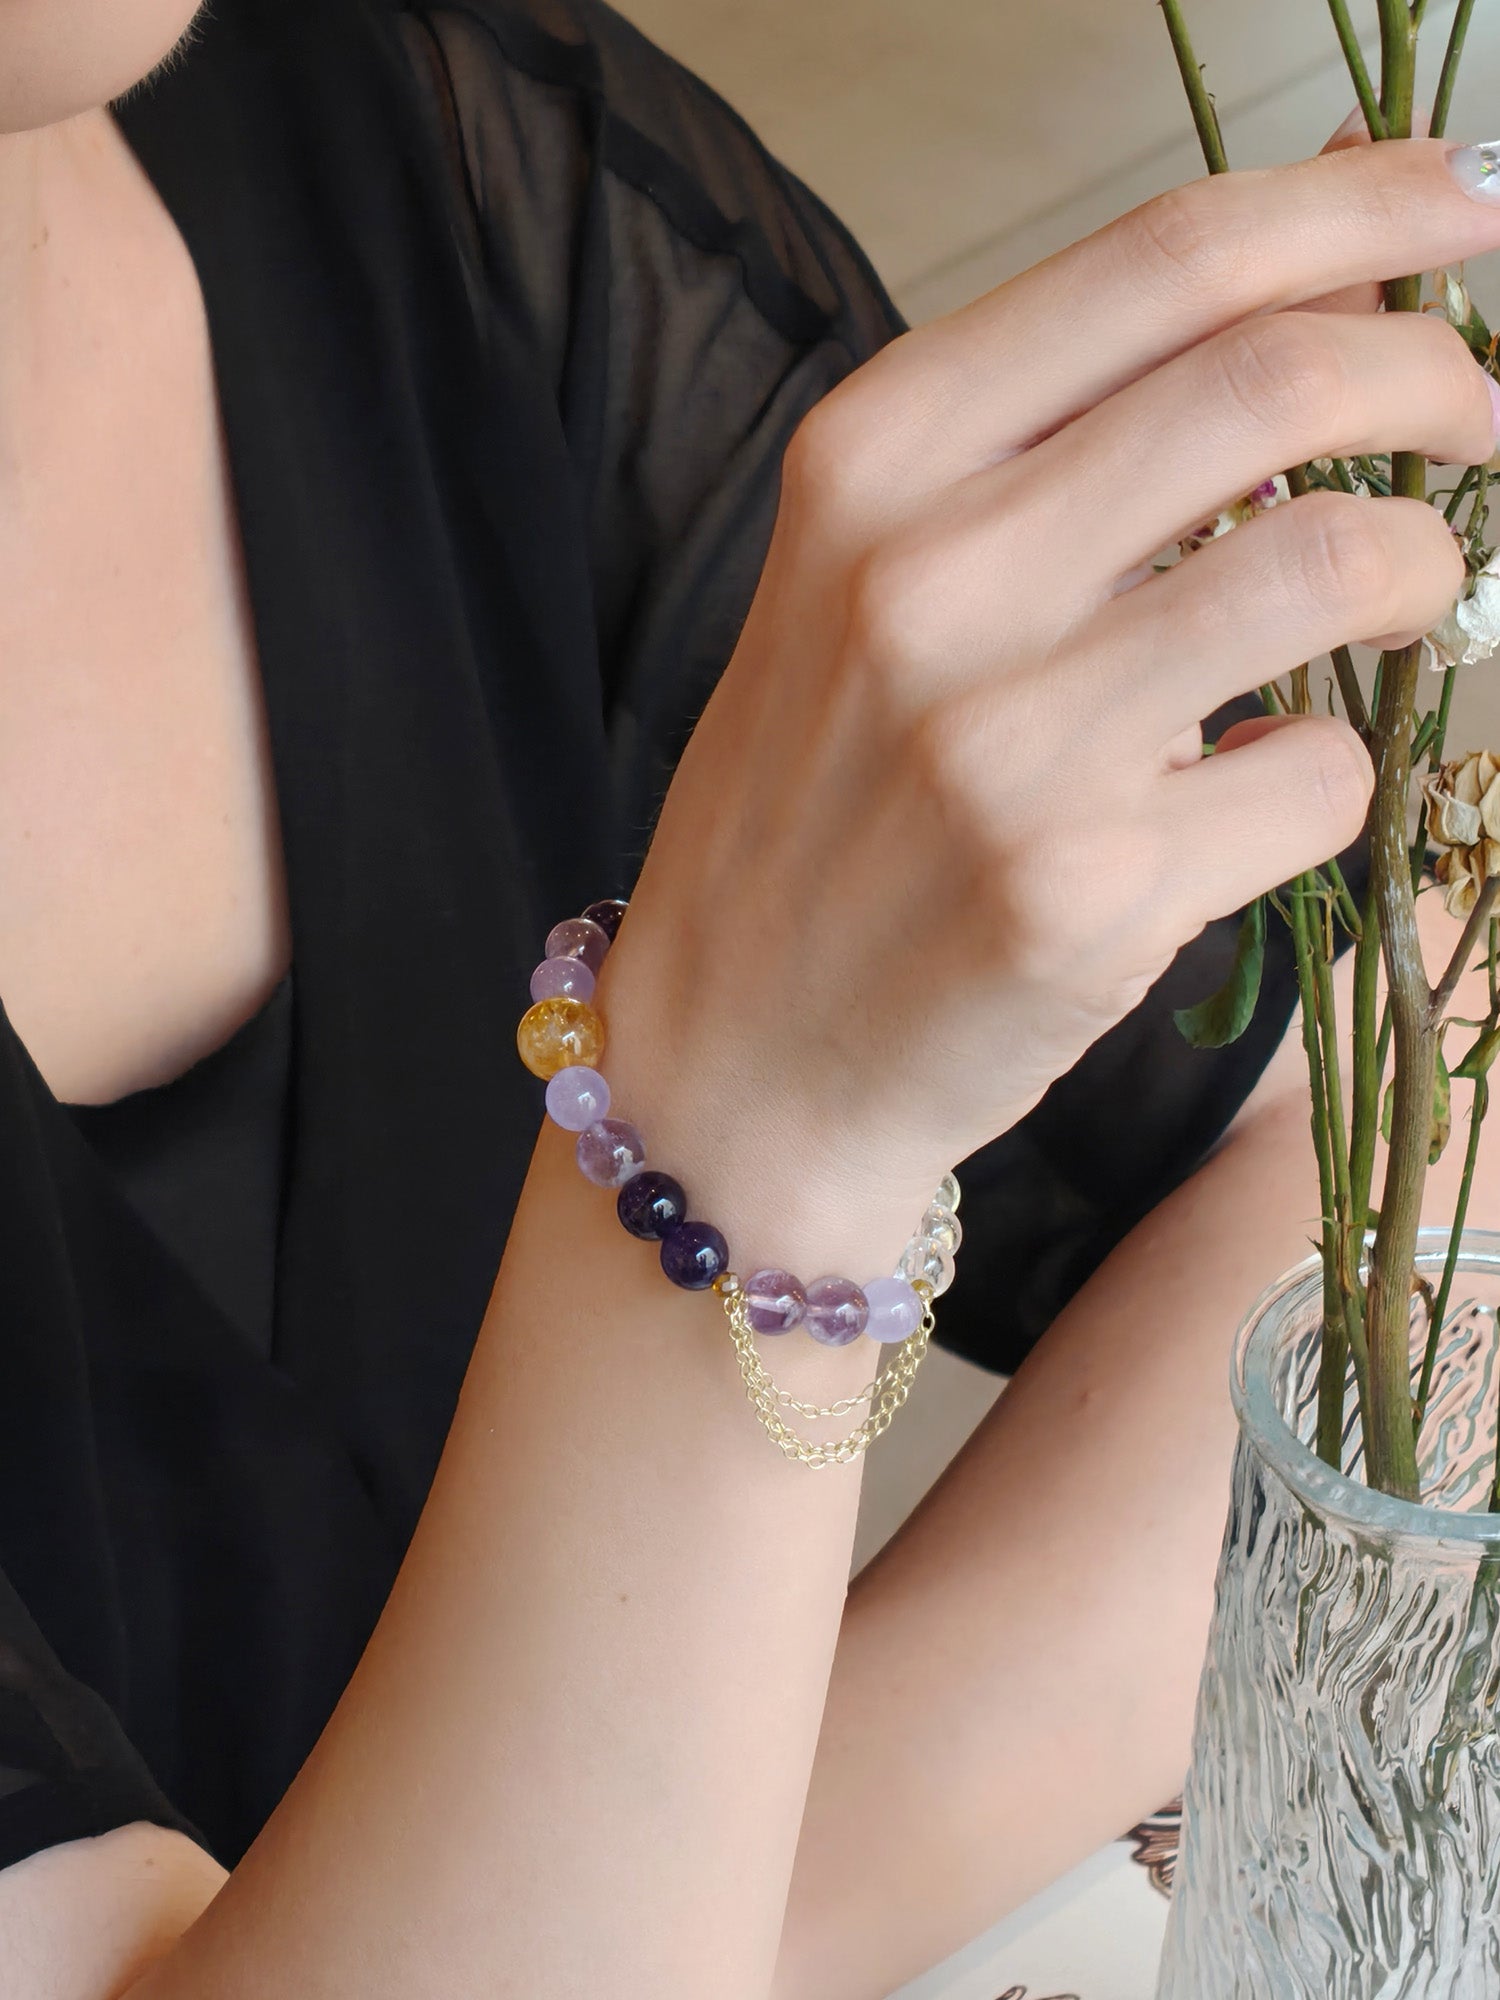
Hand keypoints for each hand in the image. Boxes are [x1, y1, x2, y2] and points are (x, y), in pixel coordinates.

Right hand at [605, 139, 1499, 1273]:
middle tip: (1481, 417)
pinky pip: (1317, 779)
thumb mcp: (879, 580)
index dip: (1359, 207)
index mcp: (871, 461)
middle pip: (1274, 381)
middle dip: (1438, 374)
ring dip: (1419, 569)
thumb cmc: (824, 802)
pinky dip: (1328, 777)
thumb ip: (1060, 444)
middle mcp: (925, 578)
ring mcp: (1002, 740)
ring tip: (1402, 600)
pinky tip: (1253, 800)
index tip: (1467, 201)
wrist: (738, 1049)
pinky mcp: (1081, 888)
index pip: (1163, 263)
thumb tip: (1311, 304)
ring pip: (1332, 565)